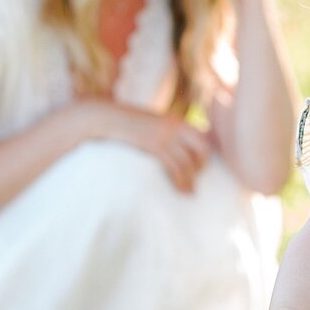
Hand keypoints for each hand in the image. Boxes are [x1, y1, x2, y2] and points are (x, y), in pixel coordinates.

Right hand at [83, 102, 209, 192]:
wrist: (106, 117)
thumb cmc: (126, 122)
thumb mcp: (151, 122)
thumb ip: (165, 132)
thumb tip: (173, 147)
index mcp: (175, 120)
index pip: (201, 137)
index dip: (204, 154)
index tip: (200, 167)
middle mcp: (174, 127)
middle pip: (201, 148)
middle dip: (202, 165)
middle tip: (196, 179)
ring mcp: (165, 136)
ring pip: (188, 162)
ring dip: (190, 179)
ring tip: (189, 192)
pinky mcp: (154, 146)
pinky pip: (174, 166)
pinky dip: (180, 180)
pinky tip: (180, 189)